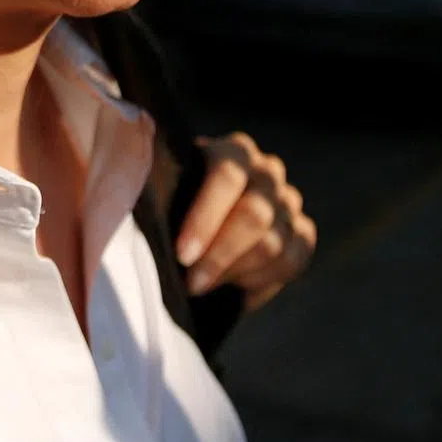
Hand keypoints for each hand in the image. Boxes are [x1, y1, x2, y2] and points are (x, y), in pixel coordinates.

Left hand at [174, 132, 316, 310]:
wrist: (204, 213)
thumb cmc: (178, 196)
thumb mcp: (169, 184)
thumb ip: (162, 184)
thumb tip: (138, 184)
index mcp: (234, 151)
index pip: (226, 176)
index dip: (205, 218)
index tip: (182, 254)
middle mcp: (267, 171)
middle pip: (255, 215)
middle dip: (219, 256)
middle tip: (191, 283)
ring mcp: (289, 202)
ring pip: (274, 245)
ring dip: (235, 273)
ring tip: (202, 287)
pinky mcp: (303, 233)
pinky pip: (292, 263)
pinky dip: (261, 282)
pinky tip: (232, 290)